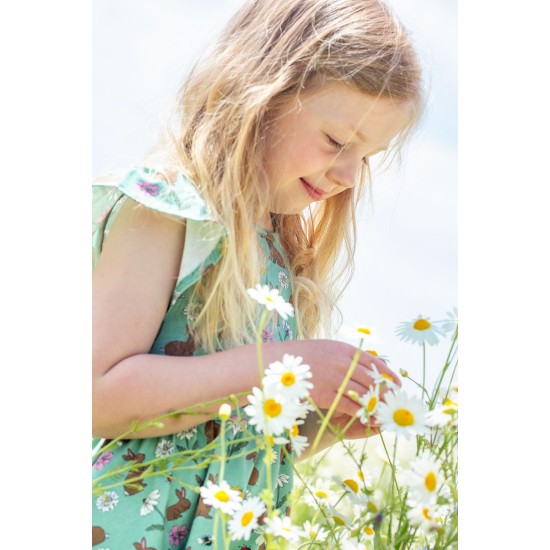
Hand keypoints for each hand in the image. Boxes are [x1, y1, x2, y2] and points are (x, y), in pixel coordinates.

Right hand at [263, 339, 400, 417]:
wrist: (274, 363)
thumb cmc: (300, 357)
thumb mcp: (324, 350)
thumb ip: (343, 358)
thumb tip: (364, 366)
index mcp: (343, 349)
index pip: (373, 362)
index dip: (388, 374)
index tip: (398, 383)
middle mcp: (342, 362)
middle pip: (372, 380)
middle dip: (386, 393)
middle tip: (394, 403)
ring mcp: (334, 378)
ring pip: (364, 394)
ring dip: (377, 405)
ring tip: (385, 413)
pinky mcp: (326, 393)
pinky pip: (350, 405)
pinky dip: (363, 414)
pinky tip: (369, 419)